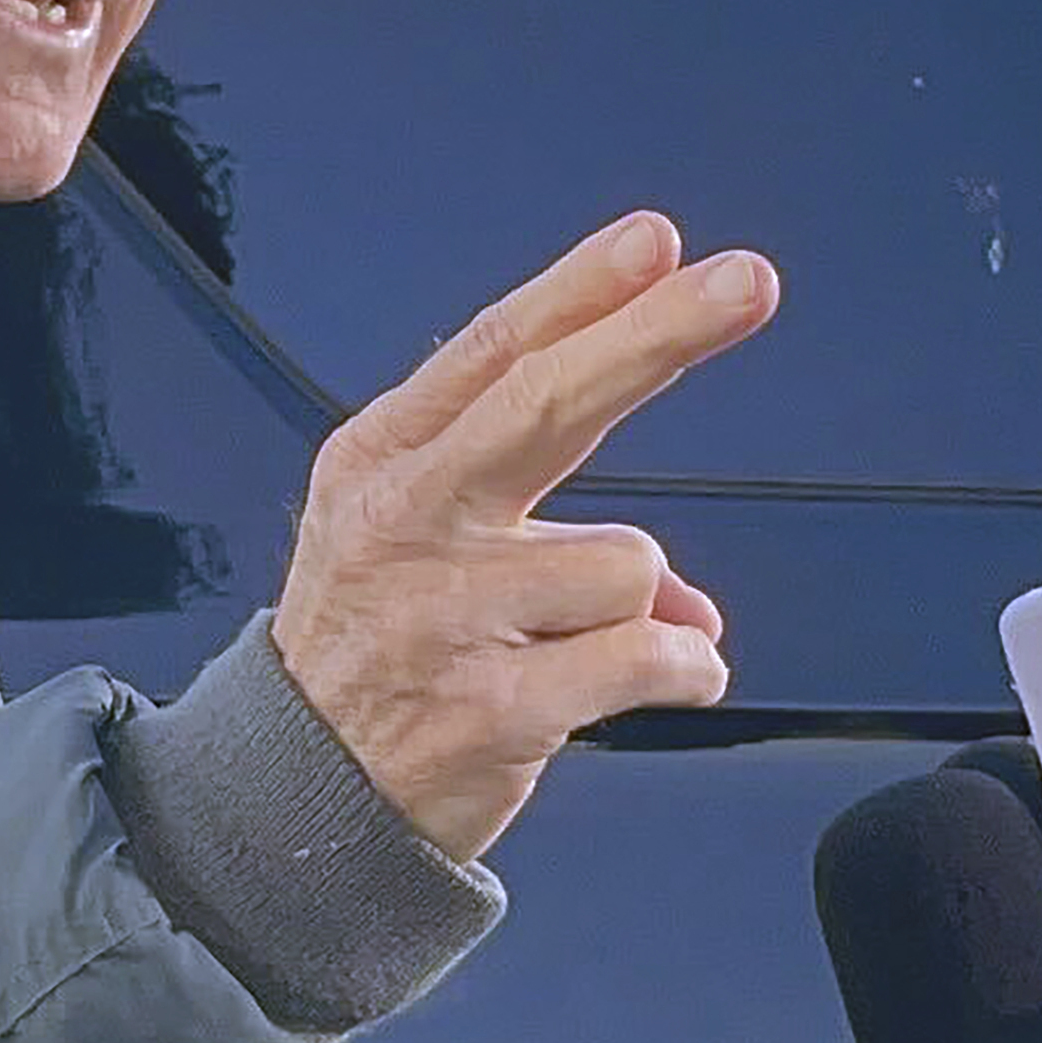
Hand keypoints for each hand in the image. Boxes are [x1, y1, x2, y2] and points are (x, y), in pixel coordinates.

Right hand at [274, 214, 774, 858]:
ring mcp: (446, 616)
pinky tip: (668, 679)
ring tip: (577, 648)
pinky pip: (651, 656)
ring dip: (644, 608)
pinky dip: (686, 669)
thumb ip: (548, 530)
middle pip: (549, 403)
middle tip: (746, 282)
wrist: (295, 800)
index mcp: (382, 461)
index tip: (657, 242)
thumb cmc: (378, 652)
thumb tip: (686, 602)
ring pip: (630, 563)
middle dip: (657, 335)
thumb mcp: (417, 548)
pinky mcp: (495, 709)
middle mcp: (405, 521)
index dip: (582, 292)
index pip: (493, 353)